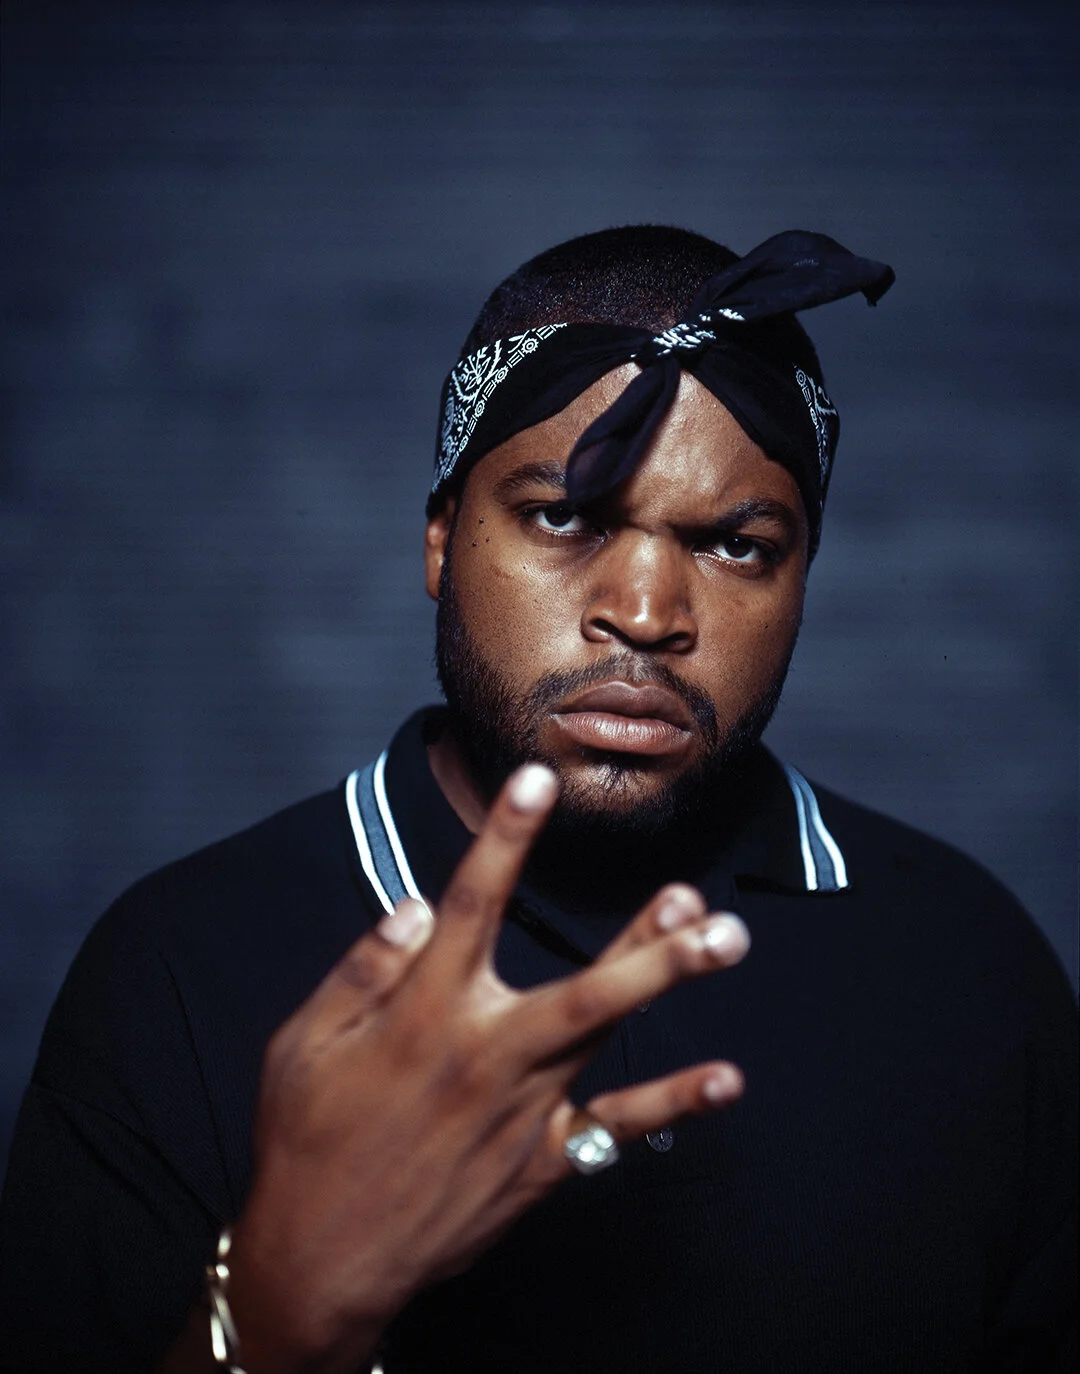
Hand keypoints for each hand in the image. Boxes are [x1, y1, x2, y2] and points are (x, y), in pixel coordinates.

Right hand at [225, 763, 749, 1373]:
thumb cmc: (307, 1139)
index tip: (536, 778)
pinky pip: (615, 1128)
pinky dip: (672, 1103)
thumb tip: (414, 903)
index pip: (469, 904)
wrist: (321, 1259)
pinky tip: (726, 1080)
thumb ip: (362, 969)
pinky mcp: (537, 1161)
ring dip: (663, 983)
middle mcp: (483, 1055)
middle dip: (649, 944)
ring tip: (723, 939)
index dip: (504, 837)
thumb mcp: (303, 1044)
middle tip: (702, 901)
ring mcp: (520, 1112)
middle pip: (582, 989)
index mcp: (421, 1014)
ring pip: (606, 1035)